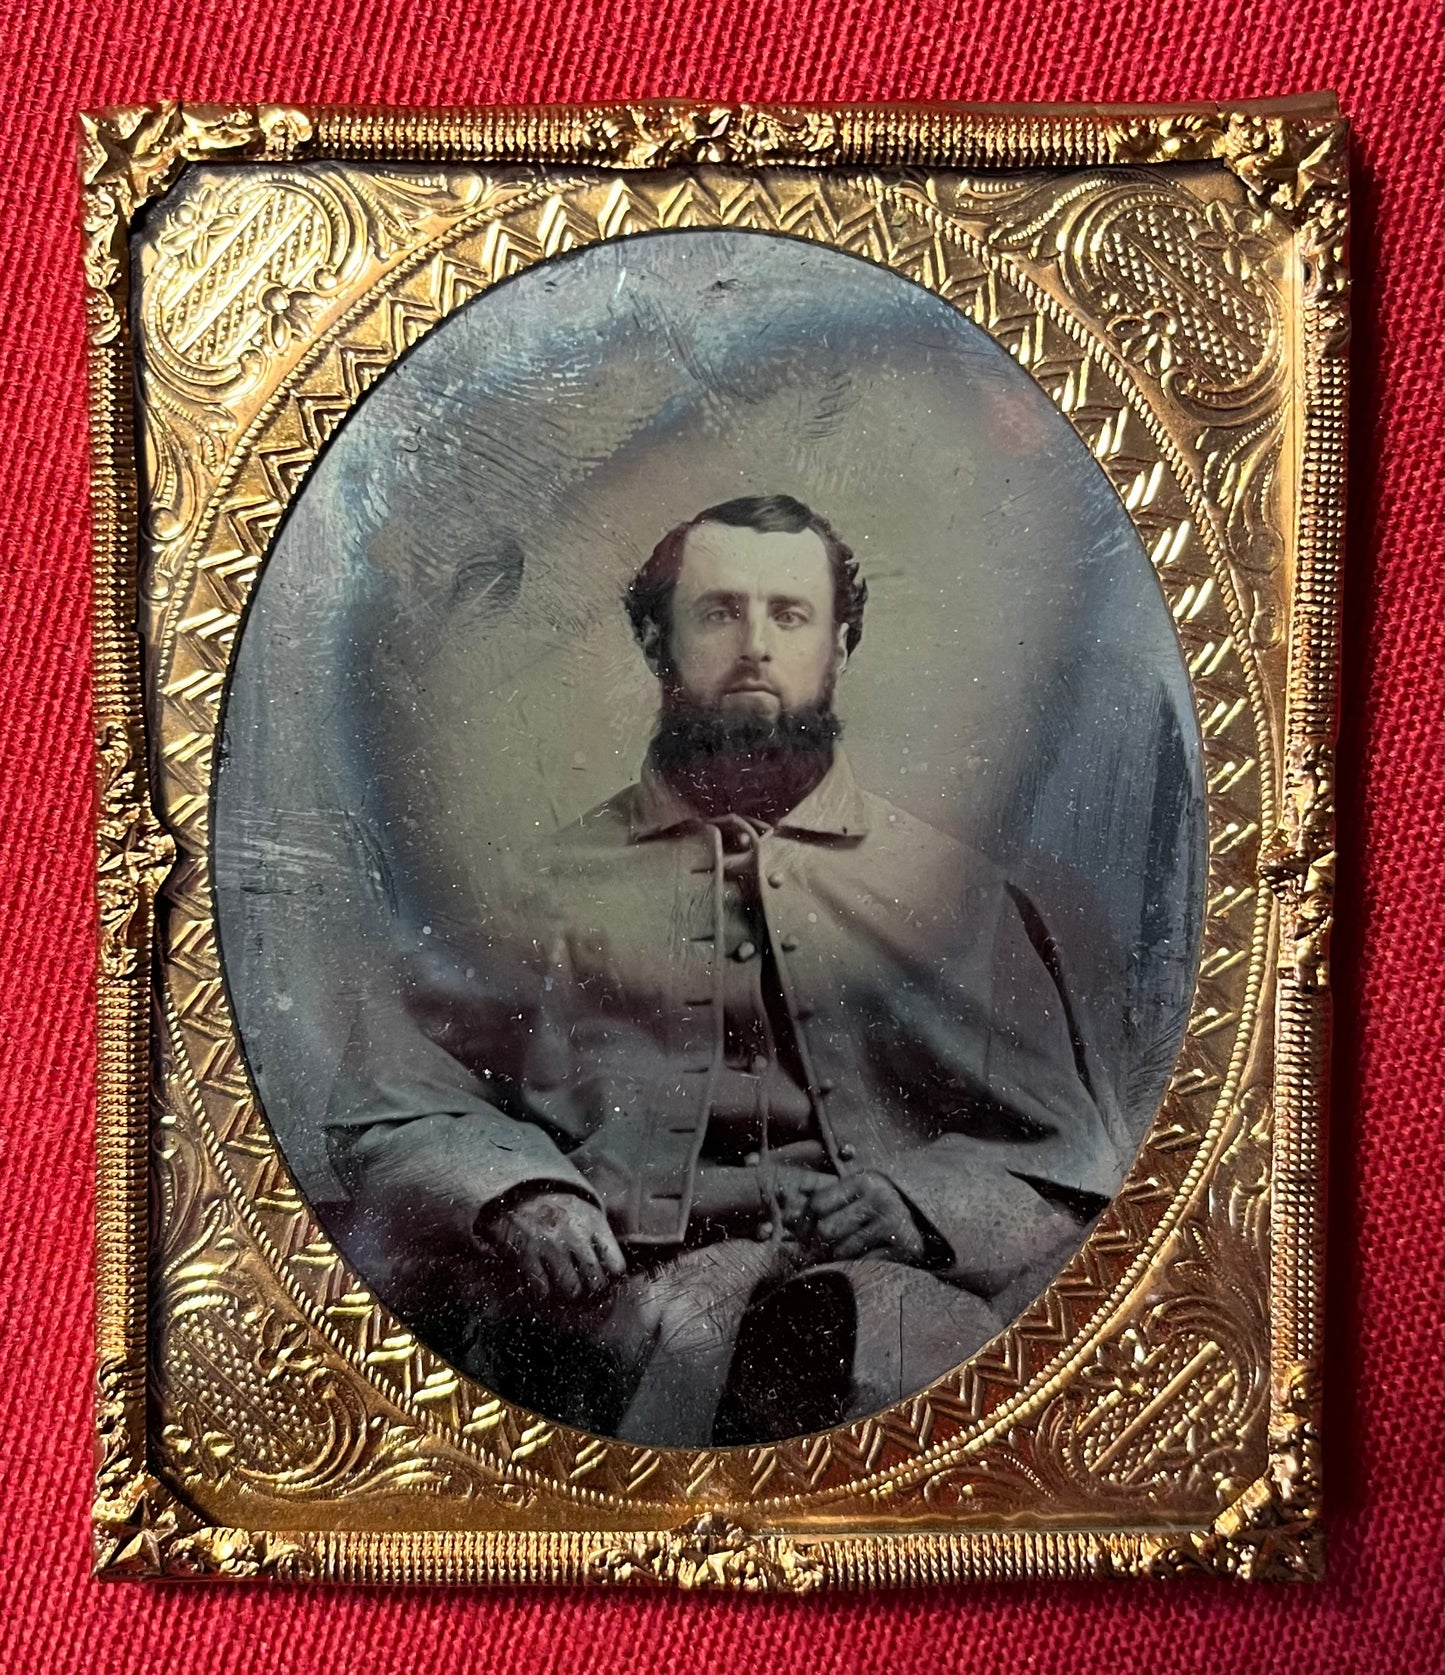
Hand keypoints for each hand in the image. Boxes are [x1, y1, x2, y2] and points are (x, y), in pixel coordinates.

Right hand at [478, 1190, 625, 1303]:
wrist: (519, 1191)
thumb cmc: (558, 1207)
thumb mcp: (587, 1212)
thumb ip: (601, 1237)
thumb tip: (616, 1269)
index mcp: (594, 1224)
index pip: (616, 1265)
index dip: (611, 1276)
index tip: (605, 1276)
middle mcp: (576, 1235)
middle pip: (596, 1281)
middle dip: (591, 1288)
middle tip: (585, 1285)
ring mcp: (551, 1246)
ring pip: (571, 1289)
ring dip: (569, 1292)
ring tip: (565, 1286)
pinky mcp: (527, 1254)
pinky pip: (542, 1289)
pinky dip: (543, 1291)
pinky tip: (543, 1283)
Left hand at [799, 1171, 928, 1264]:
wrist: (933, 1222)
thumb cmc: (886, 1207)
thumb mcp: (860, 1194)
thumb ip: (827, 1200)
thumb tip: (785, 1211)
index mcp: (864, 1180)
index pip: (817, 1203)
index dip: (804, 1223)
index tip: (801, 1236)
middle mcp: (879, 1198)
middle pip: (827, 1229)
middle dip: (817, 1245)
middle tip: (815, 1253)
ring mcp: (893, 1222)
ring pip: (842, 1251)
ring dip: (836, 1259)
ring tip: (839, 1257)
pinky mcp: (904, 1247)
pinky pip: (863, 1264)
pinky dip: (856, 1267)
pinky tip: (859, 1263)